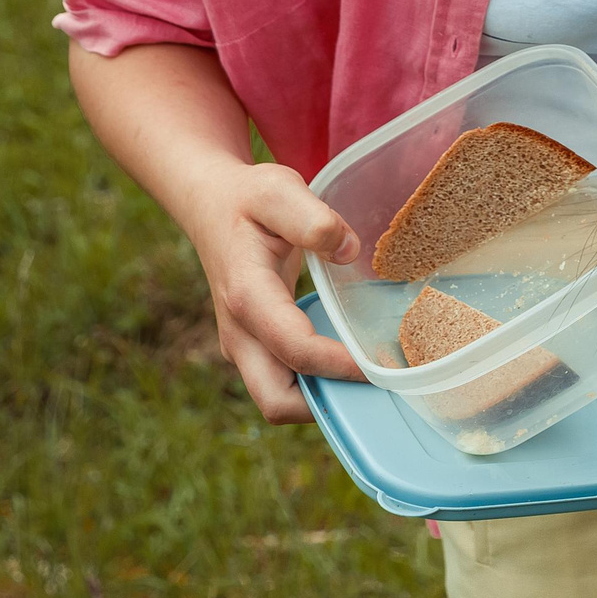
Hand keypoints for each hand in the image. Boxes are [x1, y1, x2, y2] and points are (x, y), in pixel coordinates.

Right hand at [186, 162, 367, 423]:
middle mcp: (241, 333)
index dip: (340, 365)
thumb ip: (312, 219)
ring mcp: (245, 345)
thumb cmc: (248, 199)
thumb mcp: (278, 191)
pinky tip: (358, 362)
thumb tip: (348, 251)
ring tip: (378, 379)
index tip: (384, 364)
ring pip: (281, 399)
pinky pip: (287, 380)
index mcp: (248, 298)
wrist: (211, 206)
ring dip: (325, 399)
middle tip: (381, 386)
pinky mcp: (256, 345)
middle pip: (277, 401)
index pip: (295, 349)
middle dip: (328, 405)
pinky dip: (319, 383)